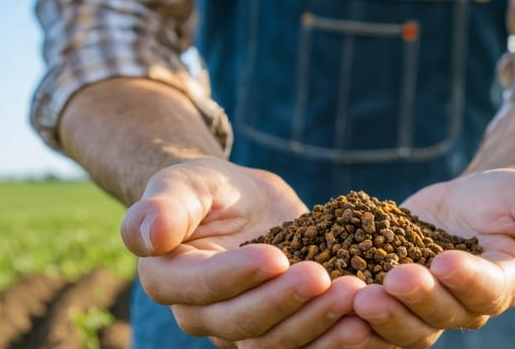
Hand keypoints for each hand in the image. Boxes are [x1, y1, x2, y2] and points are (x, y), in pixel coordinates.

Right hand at [120, 157, 381, 347]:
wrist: (243, 203)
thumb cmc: (209, 188)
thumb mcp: (187, 181)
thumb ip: (165, 204)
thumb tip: (147, 234)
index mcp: (169, 279)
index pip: (202, 287)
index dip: (238, 276)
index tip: (276, 256)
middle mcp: (201, 314)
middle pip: (242, 324)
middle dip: (285, 302)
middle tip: (323, 278)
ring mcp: (241, 329)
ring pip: (277, 343)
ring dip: (317, 324)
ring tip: (355, 297)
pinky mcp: (279, 330)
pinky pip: (305, 345)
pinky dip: (335, 338)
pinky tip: (366, 318)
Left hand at [352, 170, 514, 347]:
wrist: (471, 198)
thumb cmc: (511, 198)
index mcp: (500, 286)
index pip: (485, 291)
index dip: (464, 281)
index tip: (444, 260)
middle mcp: (461, 306)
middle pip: (438, 316)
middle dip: (413, 301)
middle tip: (387, 282)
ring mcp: (422, 304)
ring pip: (402, 323)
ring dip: (380, 314)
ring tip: (354, 293)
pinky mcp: (389, 292)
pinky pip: (372, 311)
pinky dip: (351, 308)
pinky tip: (329, 292)